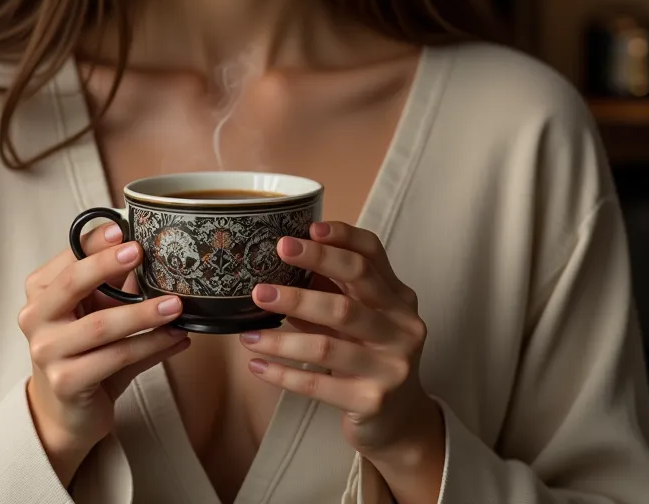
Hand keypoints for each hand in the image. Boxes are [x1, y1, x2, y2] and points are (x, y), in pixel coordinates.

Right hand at [18, 221, 189, 485]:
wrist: (67, 412)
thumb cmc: (86, 349)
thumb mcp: (98, 309)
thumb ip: (117, 282)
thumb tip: (156, 248)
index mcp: (41, 290)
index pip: (68, 256)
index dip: (95, 240)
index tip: (123, 228)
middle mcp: (35, 317)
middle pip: (72, 283)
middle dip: (107, 264)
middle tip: (140, 251)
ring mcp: (45, 351)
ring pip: (100, 325)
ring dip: (144, 313)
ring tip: (176, 305)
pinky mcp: (65, 382)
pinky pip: (115, 358)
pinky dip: (151, 346)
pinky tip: (176, 338)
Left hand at [238, 222, 443, 472]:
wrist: (399, 419)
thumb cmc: (368, 353)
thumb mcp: (360, 316)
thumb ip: (331, 287)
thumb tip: (280, 259)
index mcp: (398, 297)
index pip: (373, 254)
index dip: (343, 236)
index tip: (308, 228)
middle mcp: (401, 327)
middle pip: (351, 291)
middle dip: (307, 277)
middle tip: (264, 278)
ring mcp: (390, 365)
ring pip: (327, 343)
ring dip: (280, 337)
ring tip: (246, 334)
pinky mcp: (372, 401)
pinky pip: (318, 384)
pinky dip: (283, 374)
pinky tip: (257, 365)